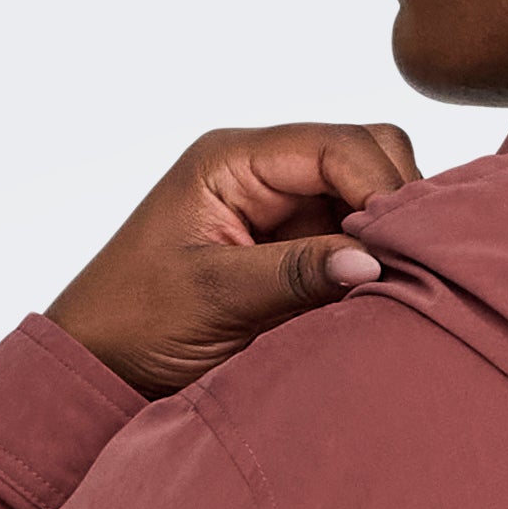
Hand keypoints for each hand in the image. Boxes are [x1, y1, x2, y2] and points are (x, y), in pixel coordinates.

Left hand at [48, 122, 419, 396]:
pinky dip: (375, 263)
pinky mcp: (293, 248)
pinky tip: (381, 296)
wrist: (100, 362)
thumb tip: (372, 263)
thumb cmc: (135, 320)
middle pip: (366, 153)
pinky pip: (354, 241)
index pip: (337, 146)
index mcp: (234, 159)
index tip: (401, 249)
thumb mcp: (215, 296)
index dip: (381, 189)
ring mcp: (282, 209)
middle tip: (407, 267)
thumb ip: (295, 274)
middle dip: (395, 202)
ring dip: (388, 236)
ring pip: (369, 196)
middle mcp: (264, 171)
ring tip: (397, 286)